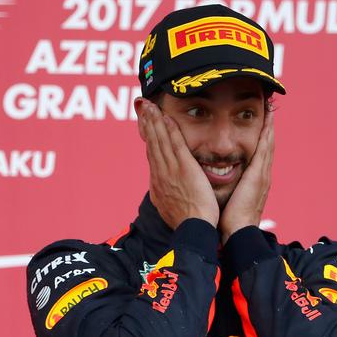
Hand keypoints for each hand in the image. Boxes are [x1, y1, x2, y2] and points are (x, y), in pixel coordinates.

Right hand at [136, 98, 218, 228]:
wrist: (193, 230)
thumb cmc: (187, 224)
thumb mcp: (170, 209)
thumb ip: (166, 197)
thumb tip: (161, 192)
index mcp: (158, 184)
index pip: (152, 156)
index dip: (148, 139)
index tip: (145, 126)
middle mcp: (160, 175)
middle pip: (151, 144)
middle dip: (146, 124)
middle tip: (143, 107)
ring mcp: (171, 170)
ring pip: (160, 141)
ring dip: (154, 121)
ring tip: (150, 106)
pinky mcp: (184, 168)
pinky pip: (175, 144)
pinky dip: (170, 130)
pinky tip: (167, 117)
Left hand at [219, 111, 273, 242]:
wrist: (238, 233)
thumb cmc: (231, 221)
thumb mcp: (232, 199)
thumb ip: (230, 189)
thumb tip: (219, 184)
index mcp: (256, 180)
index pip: (260, 153)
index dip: (262, 136)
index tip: (262, 121)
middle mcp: (263, 174)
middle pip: (267, 144)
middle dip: (269, 125)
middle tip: (270, 107)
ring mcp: (263, 174)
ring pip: (268, 143)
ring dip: (270, 125)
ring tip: (271, 108)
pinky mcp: (259, 175)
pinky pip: (264, 149)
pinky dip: (267, 133)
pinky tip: (267, 121)